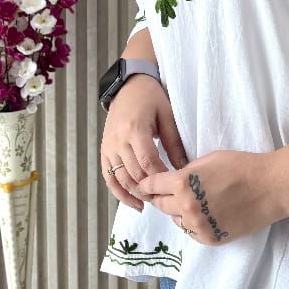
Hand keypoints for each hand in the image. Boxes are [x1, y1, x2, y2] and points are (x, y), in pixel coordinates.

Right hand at [100, 74, 188, 211]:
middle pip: (133, 174)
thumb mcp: (167, 115)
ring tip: (153, 202)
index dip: (160, 177)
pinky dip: (120, 193)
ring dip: (136, 194)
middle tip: (167, 198)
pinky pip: (109, 177)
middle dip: (150, 189)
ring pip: (120, 179)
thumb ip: (174, 142)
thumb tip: (184, 168)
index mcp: (135, 129)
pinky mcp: (104, 151)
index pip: (147, 162)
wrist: (129, 86)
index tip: (173, 185)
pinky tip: (134, 202)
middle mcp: (118, 140)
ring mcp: (108, 147)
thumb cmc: (151, 97)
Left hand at [137, 149, 281, 245]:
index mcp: (182, 184)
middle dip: (159, 197)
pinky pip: (192, 232)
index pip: (152, 185)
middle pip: (160, 205)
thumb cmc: (241, 166)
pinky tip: (203, 214)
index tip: (144, 185)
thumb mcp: (208, 159)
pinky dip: (193, 224)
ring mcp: (198, 226)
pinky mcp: (211, 239)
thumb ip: (187, 171)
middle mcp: (186, 207)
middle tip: (163, 193)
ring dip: (176, 211)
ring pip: (175, 220)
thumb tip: (175, 179)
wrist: (270, 187)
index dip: (147, 183)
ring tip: (189, 202)